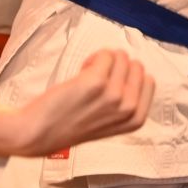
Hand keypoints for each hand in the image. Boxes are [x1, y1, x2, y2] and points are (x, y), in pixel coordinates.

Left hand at [7, 49, 154, 155]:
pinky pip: (104, 54)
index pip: (149, 81)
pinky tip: (81, 72)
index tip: (112, 83)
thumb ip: (125, 103)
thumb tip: (133, 70)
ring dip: (103, 61)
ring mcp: (114, 95)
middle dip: (117, 67)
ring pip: (121, 56)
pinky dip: (92, 58)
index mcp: (136, 119)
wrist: (39, 132)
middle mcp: (128, 109)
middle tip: (97, 79)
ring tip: (87, 77)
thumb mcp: (109, 122)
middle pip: (136, 65)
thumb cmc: (70, 125)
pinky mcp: (96, 82)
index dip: (128, 77)